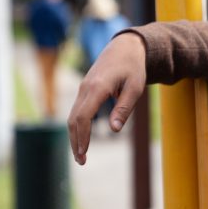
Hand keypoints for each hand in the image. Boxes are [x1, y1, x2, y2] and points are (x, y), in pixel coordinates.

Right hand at [67, 31, 146, 164]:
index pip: (83, 117)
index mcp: (97, 87)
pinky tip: (82, 138)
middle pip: (73, 119)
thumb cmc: (133, 68)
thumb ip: (124, 108)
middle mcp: (85, 88)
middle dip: (76, 142)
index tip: (84, 154)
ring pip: (72, 115)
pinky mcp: (84, 89)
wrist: (125, 47)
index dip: (82, 137)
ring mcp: (83, 88)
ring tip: (80, 155)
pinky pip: (76, 110)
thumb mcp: (135, 88)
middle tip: (82, 161)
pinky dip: (77, 126)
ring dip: (74, 136)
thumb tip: (114, 129)